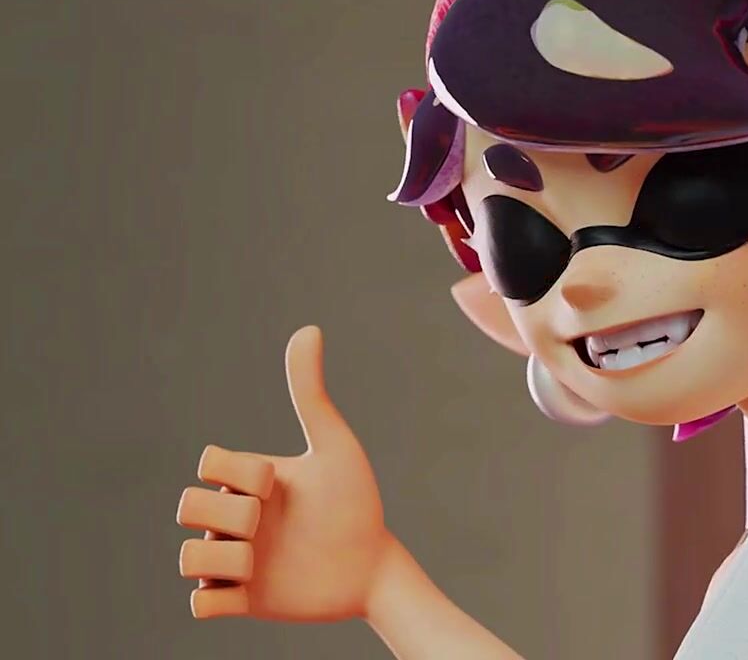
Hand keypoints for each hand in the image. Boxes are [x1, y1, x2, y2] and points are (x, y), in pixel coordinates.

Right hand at [176, 326, 393, 620]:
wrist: (376, 566)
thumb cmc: (356, 502)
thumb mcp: (334, 446)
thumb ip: (310, 393)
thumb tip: (308, 329)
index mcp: (250, 480)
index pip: (207, 462)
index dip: (240, 473)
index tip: (280, 484)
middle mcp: (235, 517)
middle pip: (186, 506)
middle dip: (229, 515)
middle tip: (268, 524)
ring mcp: (236, 560)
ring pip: (188, 559)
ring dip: (225, 559)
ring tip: (261, 562)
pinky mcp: (241, 600)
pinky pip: (199, 603)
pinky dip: (219, 597)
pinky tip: (252, 590)